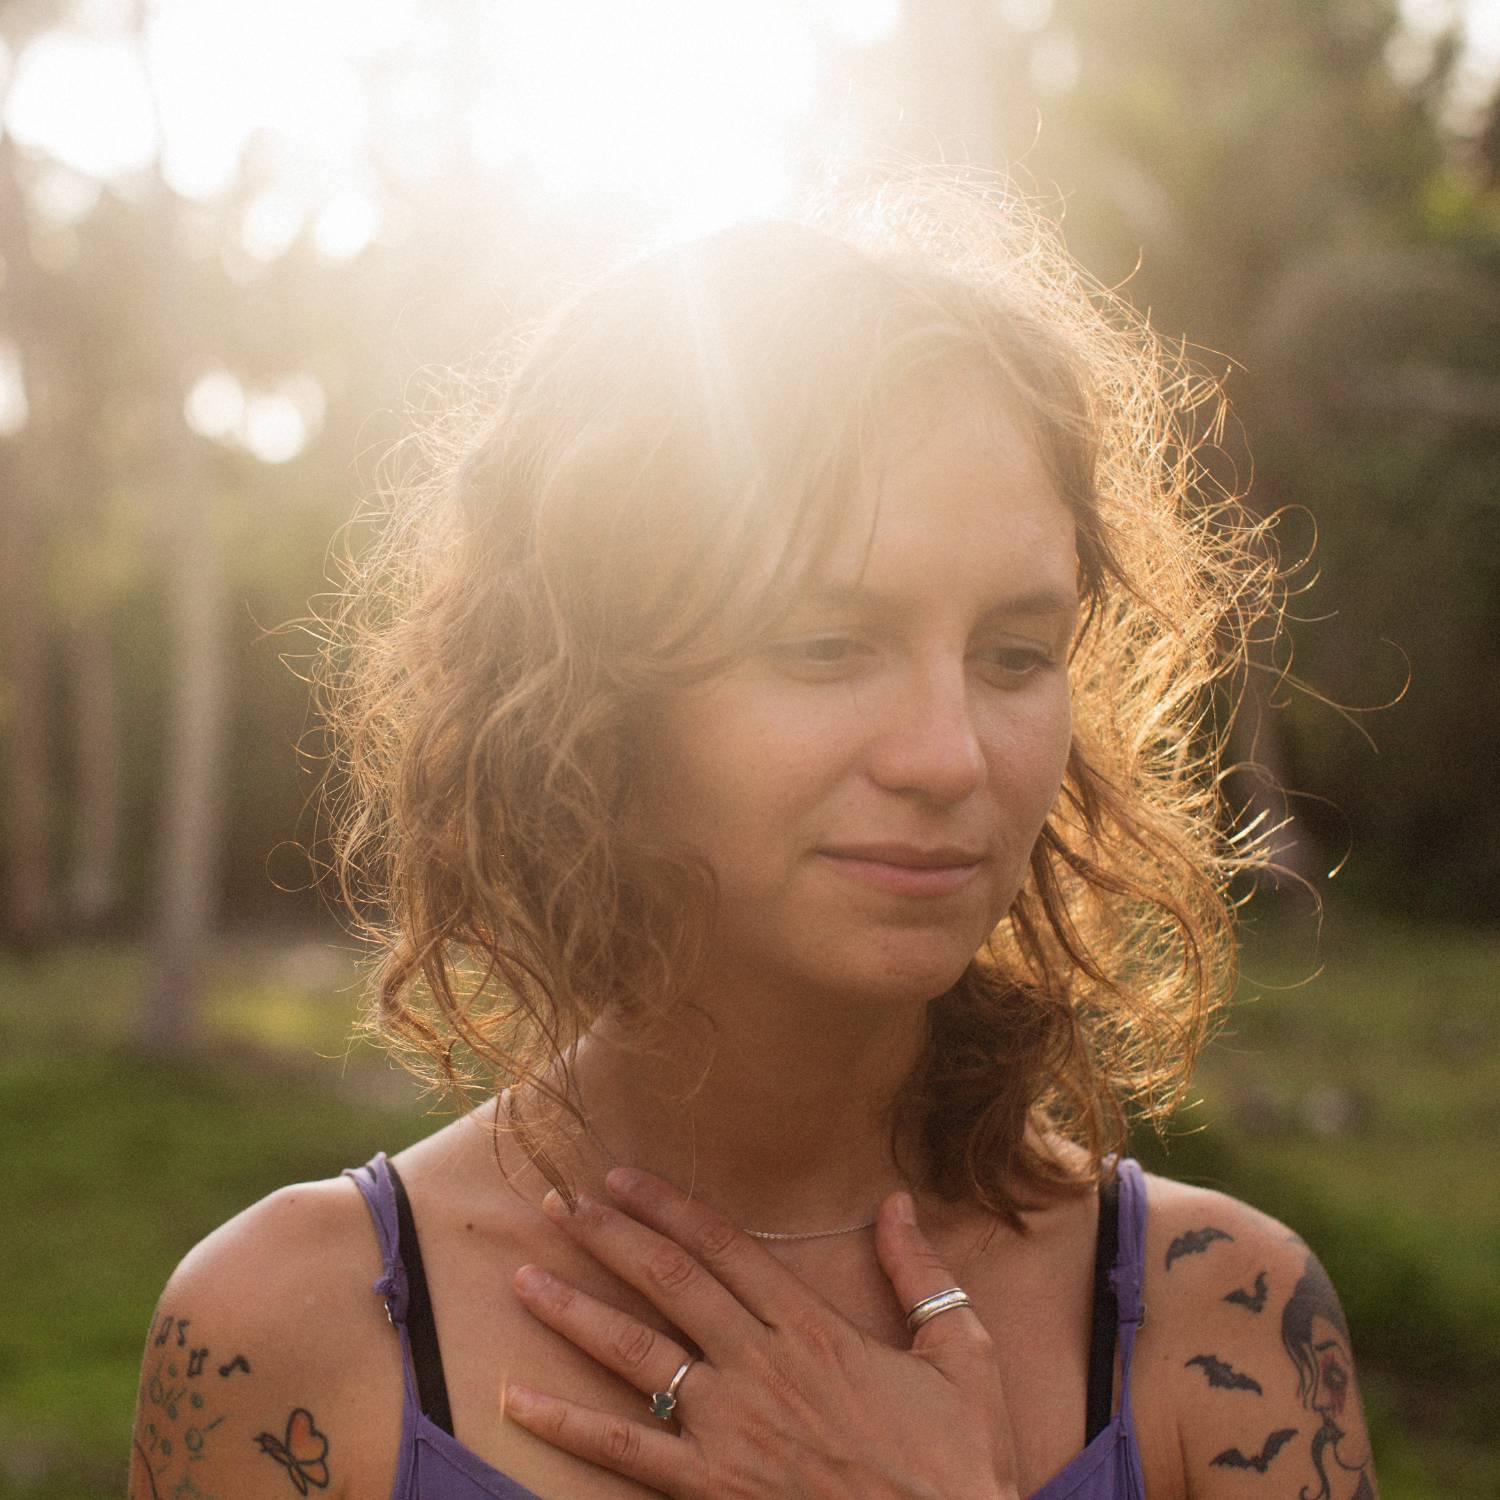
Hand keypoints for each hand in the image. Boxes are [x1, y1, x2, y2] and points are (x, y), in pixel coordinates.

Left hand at [503, 1168, 1020, 1499]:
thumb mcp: (961, 1354)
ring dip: (574, 1310)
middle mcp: (761, 1367)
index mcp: (813, 1328)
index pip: (724, 1247)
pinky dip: (566, 1426)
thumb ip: (920, 1274)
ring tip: (523, 1276)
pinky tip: (517, 1401)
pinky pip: (625, 1452)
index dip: (667, 1206)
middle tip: (558, 1203)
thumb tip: (896, 1201)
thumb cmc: (960, 1462)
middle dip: (608, 1237)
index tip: (622, 1176)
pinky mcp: (712, 1490)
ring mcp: (731, 1430)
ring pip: (636, 1354)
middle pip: (668, 1283)